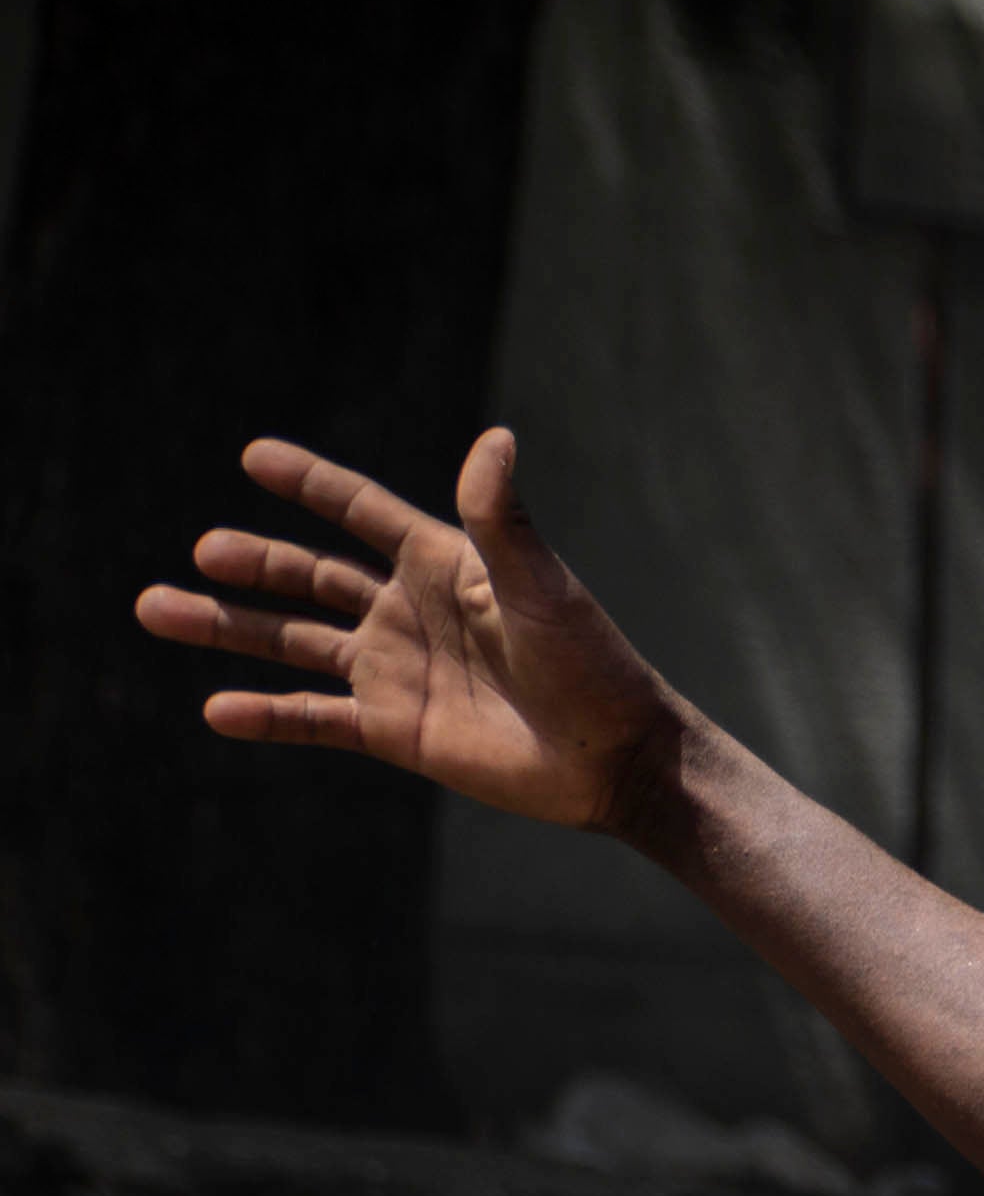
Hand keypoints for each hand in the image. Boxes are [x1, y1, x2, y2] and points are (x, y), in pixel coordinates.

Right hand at [136, 434, 683, 834]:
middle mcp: (408, 612)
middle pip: (310, 578)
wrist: (617, 758)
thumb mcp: (539, 587)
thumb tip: (494, 438)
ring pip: (293, 643)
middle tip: (202, 551)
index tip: (254, 456)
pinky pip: (314, 720)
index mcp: (440, 564)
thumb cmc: (591, 664)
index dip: (311, 485)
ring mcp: (395, 671)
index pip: (360, 512)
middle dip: (253, 563)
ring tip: (156, 609)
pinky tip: (214, 709)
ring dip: (227, 628)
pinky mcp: (394, 730)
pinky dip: (267, 716)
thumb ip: (501, 519)